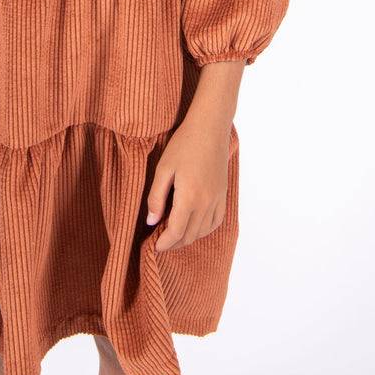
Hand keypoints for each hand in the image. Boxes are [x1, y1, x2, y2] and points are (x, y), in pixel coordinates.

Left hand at [147, 113, 230, 251]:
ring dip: (188, 237)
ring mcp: (217, 199)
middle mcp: (206, 203)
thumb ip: (156, 197)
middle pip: (189, 235)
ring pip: (203, 231)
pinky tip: (194, 226)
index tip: (153, 246)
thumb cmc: (183, 145)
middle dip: (173, 243)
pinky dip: (204, 229)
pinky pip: (216, 221)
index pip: (176, 232)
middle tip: (160, 240)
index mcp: (189, 197)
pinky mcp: (223, 194)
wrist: (209, 128)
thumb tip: (151, 221)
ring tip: (173, 233)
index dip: (164, 243)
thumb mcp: (163, 169)